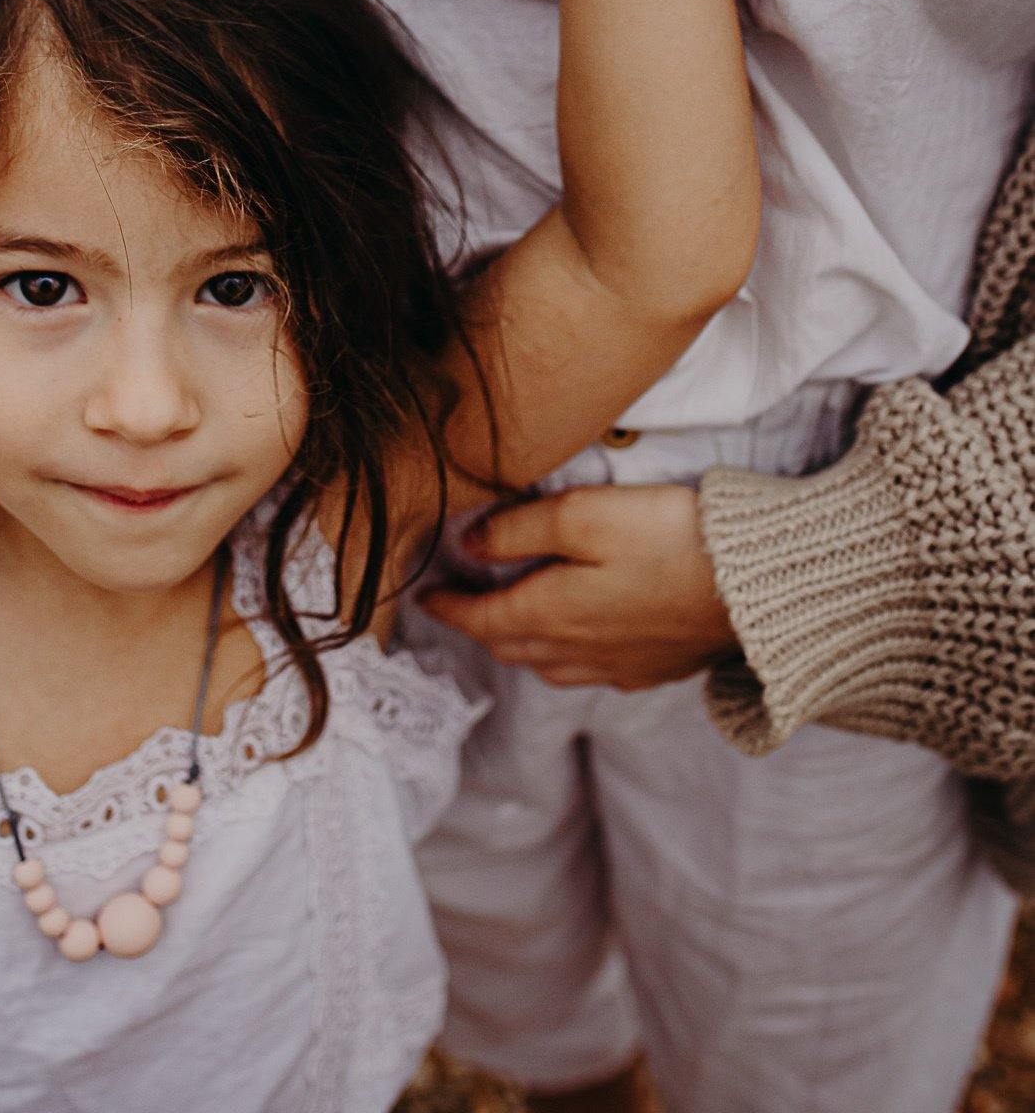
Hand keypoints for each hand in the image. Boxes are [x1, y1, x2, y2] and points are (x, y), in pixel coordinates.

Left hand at [419, 481, 738, 690]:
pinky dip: (566, 654)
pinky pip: (591, 670)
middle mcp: (578, 652)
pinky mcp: (657, 666)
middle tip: (460, 602)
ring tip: (509, 617)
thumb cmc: (670, 540)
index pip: (480, 618)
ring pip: (549, 664)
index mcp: (551, 616)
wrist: (760, 587)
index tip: (425, 595)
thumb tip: (468, 543)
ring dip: (520, 643)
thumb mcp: (584, 515)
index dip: (448, 605)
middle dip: (479, 625)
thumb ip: (519, 528)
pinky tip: (578, 638)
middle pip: (511, 645)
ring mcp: (620, 665)